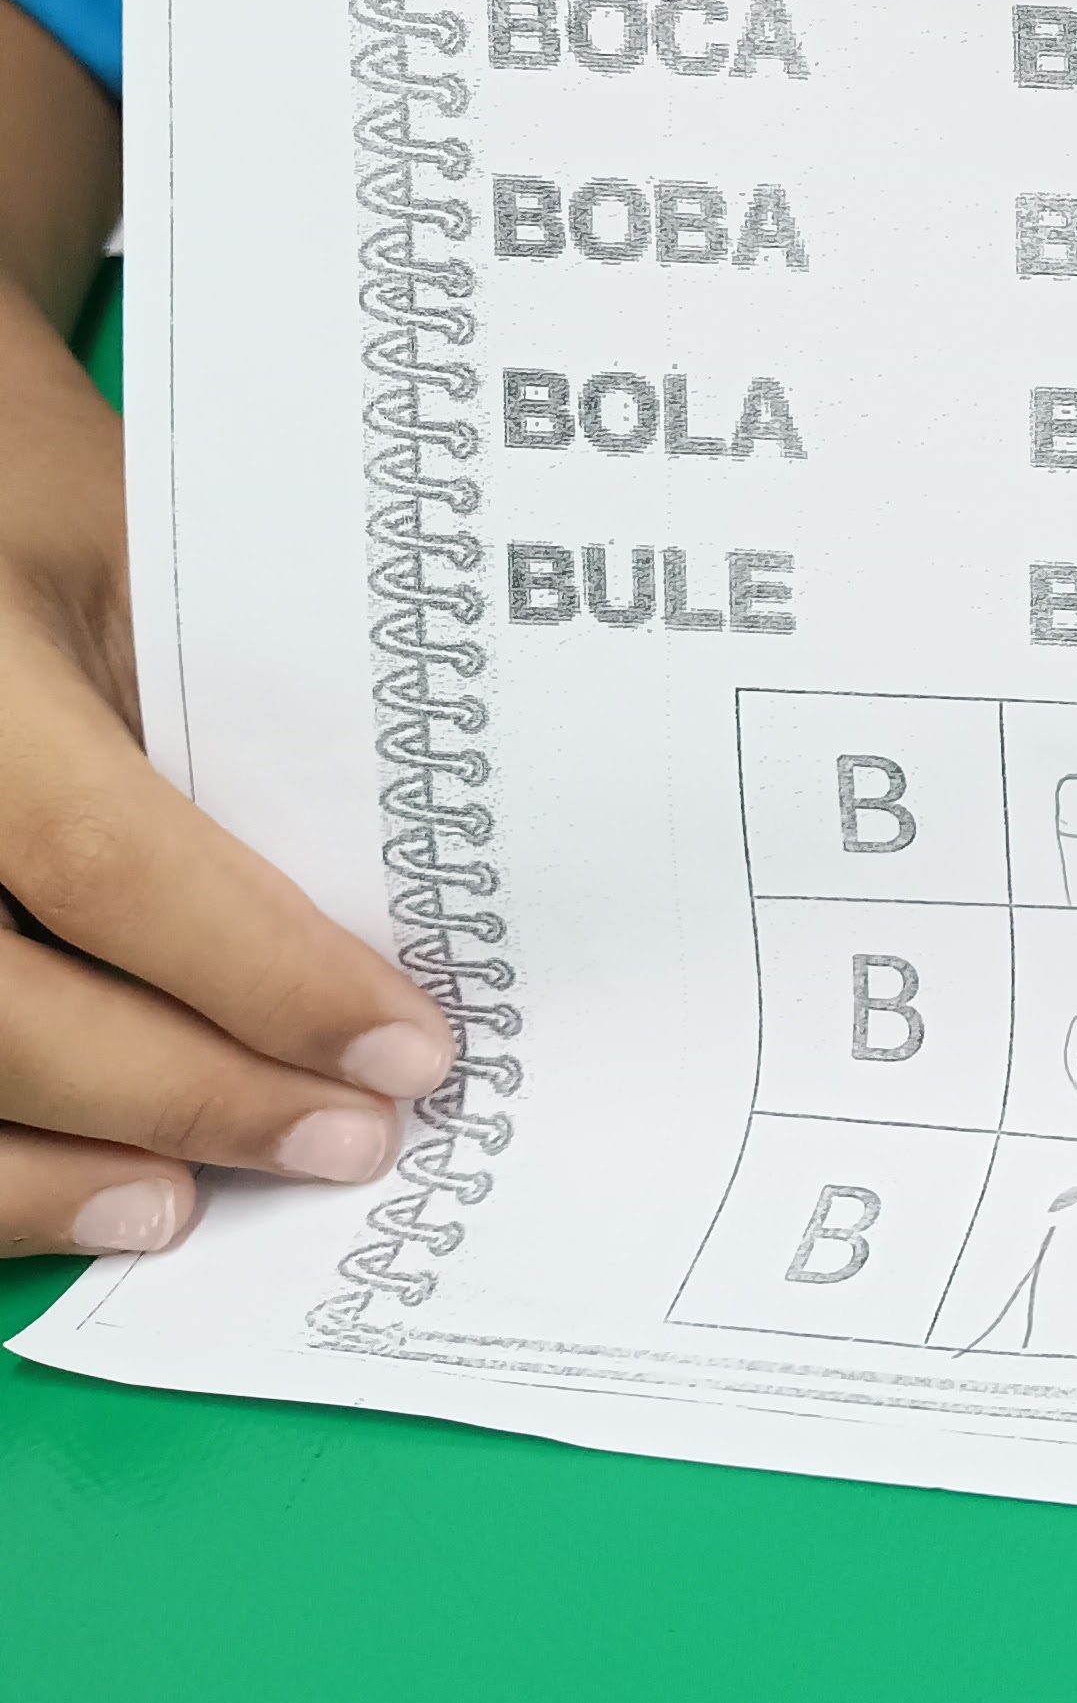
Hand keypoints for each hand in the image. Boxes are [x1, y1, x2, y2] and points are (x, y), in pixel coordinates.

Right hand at [0, 0, 452, 1260]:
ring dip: (54, 1170)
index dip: (257, 971)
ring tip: (193, 1207)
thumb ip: (231, 701)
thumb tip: (407, 878)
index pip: (103, 854)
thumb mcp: (128, 548)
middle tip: (351, 1140)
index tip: (409, 1047)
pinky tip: (85, 1196)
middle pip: (0, 1004)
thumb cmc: (22, 496)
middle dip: (183, 1091)